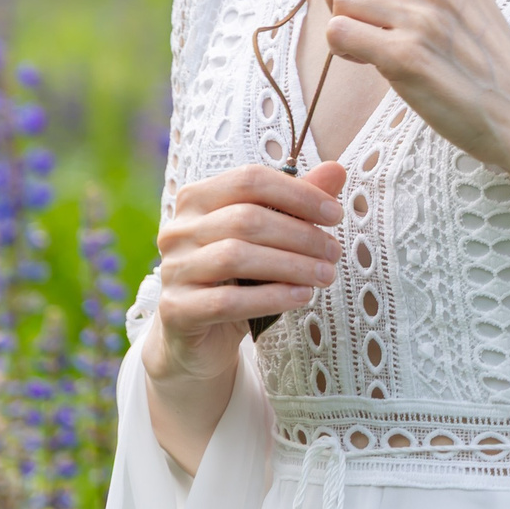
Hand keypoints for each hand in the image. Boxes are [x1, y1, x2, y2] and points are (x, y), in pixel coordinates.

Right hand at [148, 161, 344, 386]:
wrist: (200, 339)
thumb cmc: (238, 280)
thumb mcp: (268, 240)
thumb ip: (295, 204)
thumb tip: (336, 169)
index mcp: (196, 199)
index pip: (249, 180)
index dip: (297, 193)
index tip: (335, 214)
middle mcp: (178, 230)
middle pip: (245, 219)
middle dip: (300, 234)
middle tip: (334, 252)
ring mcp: (173, 270)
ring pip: (235, 257)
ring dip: (291, 265)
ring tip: (326, 275)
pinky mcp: (176, 310)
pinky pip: (227, 301)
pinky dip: (271, 297)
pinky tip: (302, 296)